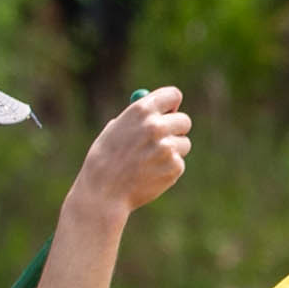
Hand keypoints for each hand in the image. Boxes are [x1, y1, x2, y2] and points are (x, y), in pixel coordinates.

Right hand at [77, 84, 192, 216]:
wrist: (103, 192)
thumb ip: (138, 119)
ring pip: (184, 143)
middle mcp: (156, 125)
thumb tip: (161, 111)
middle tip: (165, 139)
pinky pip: (179, 163)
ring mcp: (167, 146)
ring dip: (173, 151)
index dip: (172, 105)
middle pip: (184, 120)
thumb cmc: (104, 160)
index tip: (169, 112)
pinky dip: (168, 169)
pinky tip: (149, 176)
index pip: (173, 95)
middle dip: (176, 129)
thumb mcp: (116, 130)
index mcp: (141, 110)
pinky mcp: (174, 166)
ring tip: (149, 162)